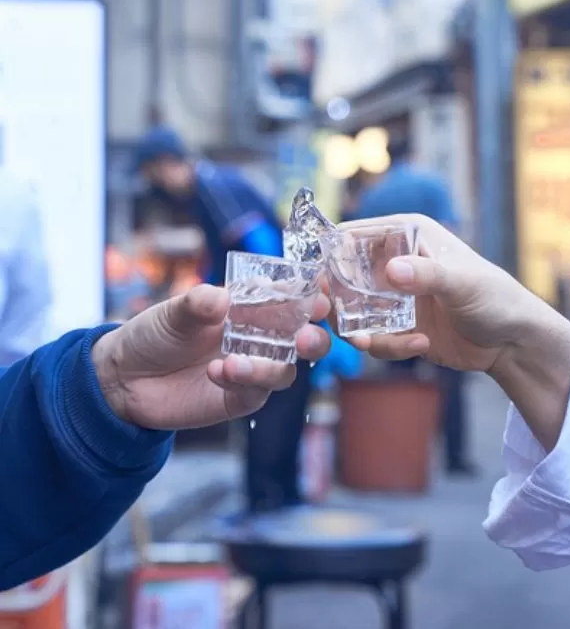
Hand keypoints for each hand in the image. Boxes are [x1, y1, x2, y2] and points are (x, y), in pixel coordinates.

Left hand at [92, 284, 330, 429]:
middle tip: (306, 339)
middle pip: (305, 339)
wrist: (125, 378)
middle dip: (314, 339)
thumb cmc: (155, 333)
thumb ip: (197, 304)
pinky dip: (242, 382)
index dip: (312, 296)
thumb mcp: (172, 312)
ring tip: (234, 363)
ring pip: (285, 370)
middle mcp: (260, 338)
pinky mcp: (240, 397)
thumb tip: (221, 298)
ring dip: (271, 367)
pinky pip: (255, 392)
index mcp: (252, 307)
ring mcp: (253, 369)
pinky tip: (217, 372)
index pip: (292, 299)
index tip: (321, 294)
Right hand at [340, 214, 540, 372]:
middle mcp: (396, 262)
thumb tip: (390, 271)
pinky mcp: (398, 326)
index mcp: (408, 235)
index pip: (356, 234)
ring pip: (353, 311)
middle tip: (334, 317)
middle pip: (345, 276)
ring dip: (357, 329)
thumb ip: (427, 275)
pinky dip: (388, 346)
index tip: (320, 278)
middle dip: (338, 299)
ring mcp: (394, 297)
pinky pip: (375, 337)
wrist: (511, 342)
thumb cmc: (496, 299)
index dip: (333, 252)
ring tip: (370, 341)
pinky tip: (420, 345)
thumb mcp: (463, 283)